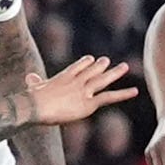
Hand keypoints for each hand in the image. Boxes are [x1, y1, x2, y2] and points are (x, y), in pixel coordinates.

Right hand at [16, 56, 138, 130]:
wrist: (36, 106)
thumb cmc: (31, 100)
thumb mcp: (34, 88)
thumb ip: (35, 82)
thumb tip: (30, 78)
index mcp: (62, 78)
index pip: (76, 68)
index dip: (84, 63)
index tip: (90, 59)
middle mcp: (75, 82)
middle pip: (91, 71)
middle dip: (99, 66)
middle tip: (107, 60)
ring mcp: (83, 91)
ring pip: (101, 80)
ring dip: (113, 73)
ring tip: (123, 67)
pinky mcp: (88, 103)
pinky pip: (109, 97)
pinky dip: (123, 94)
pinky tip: (134, 91)